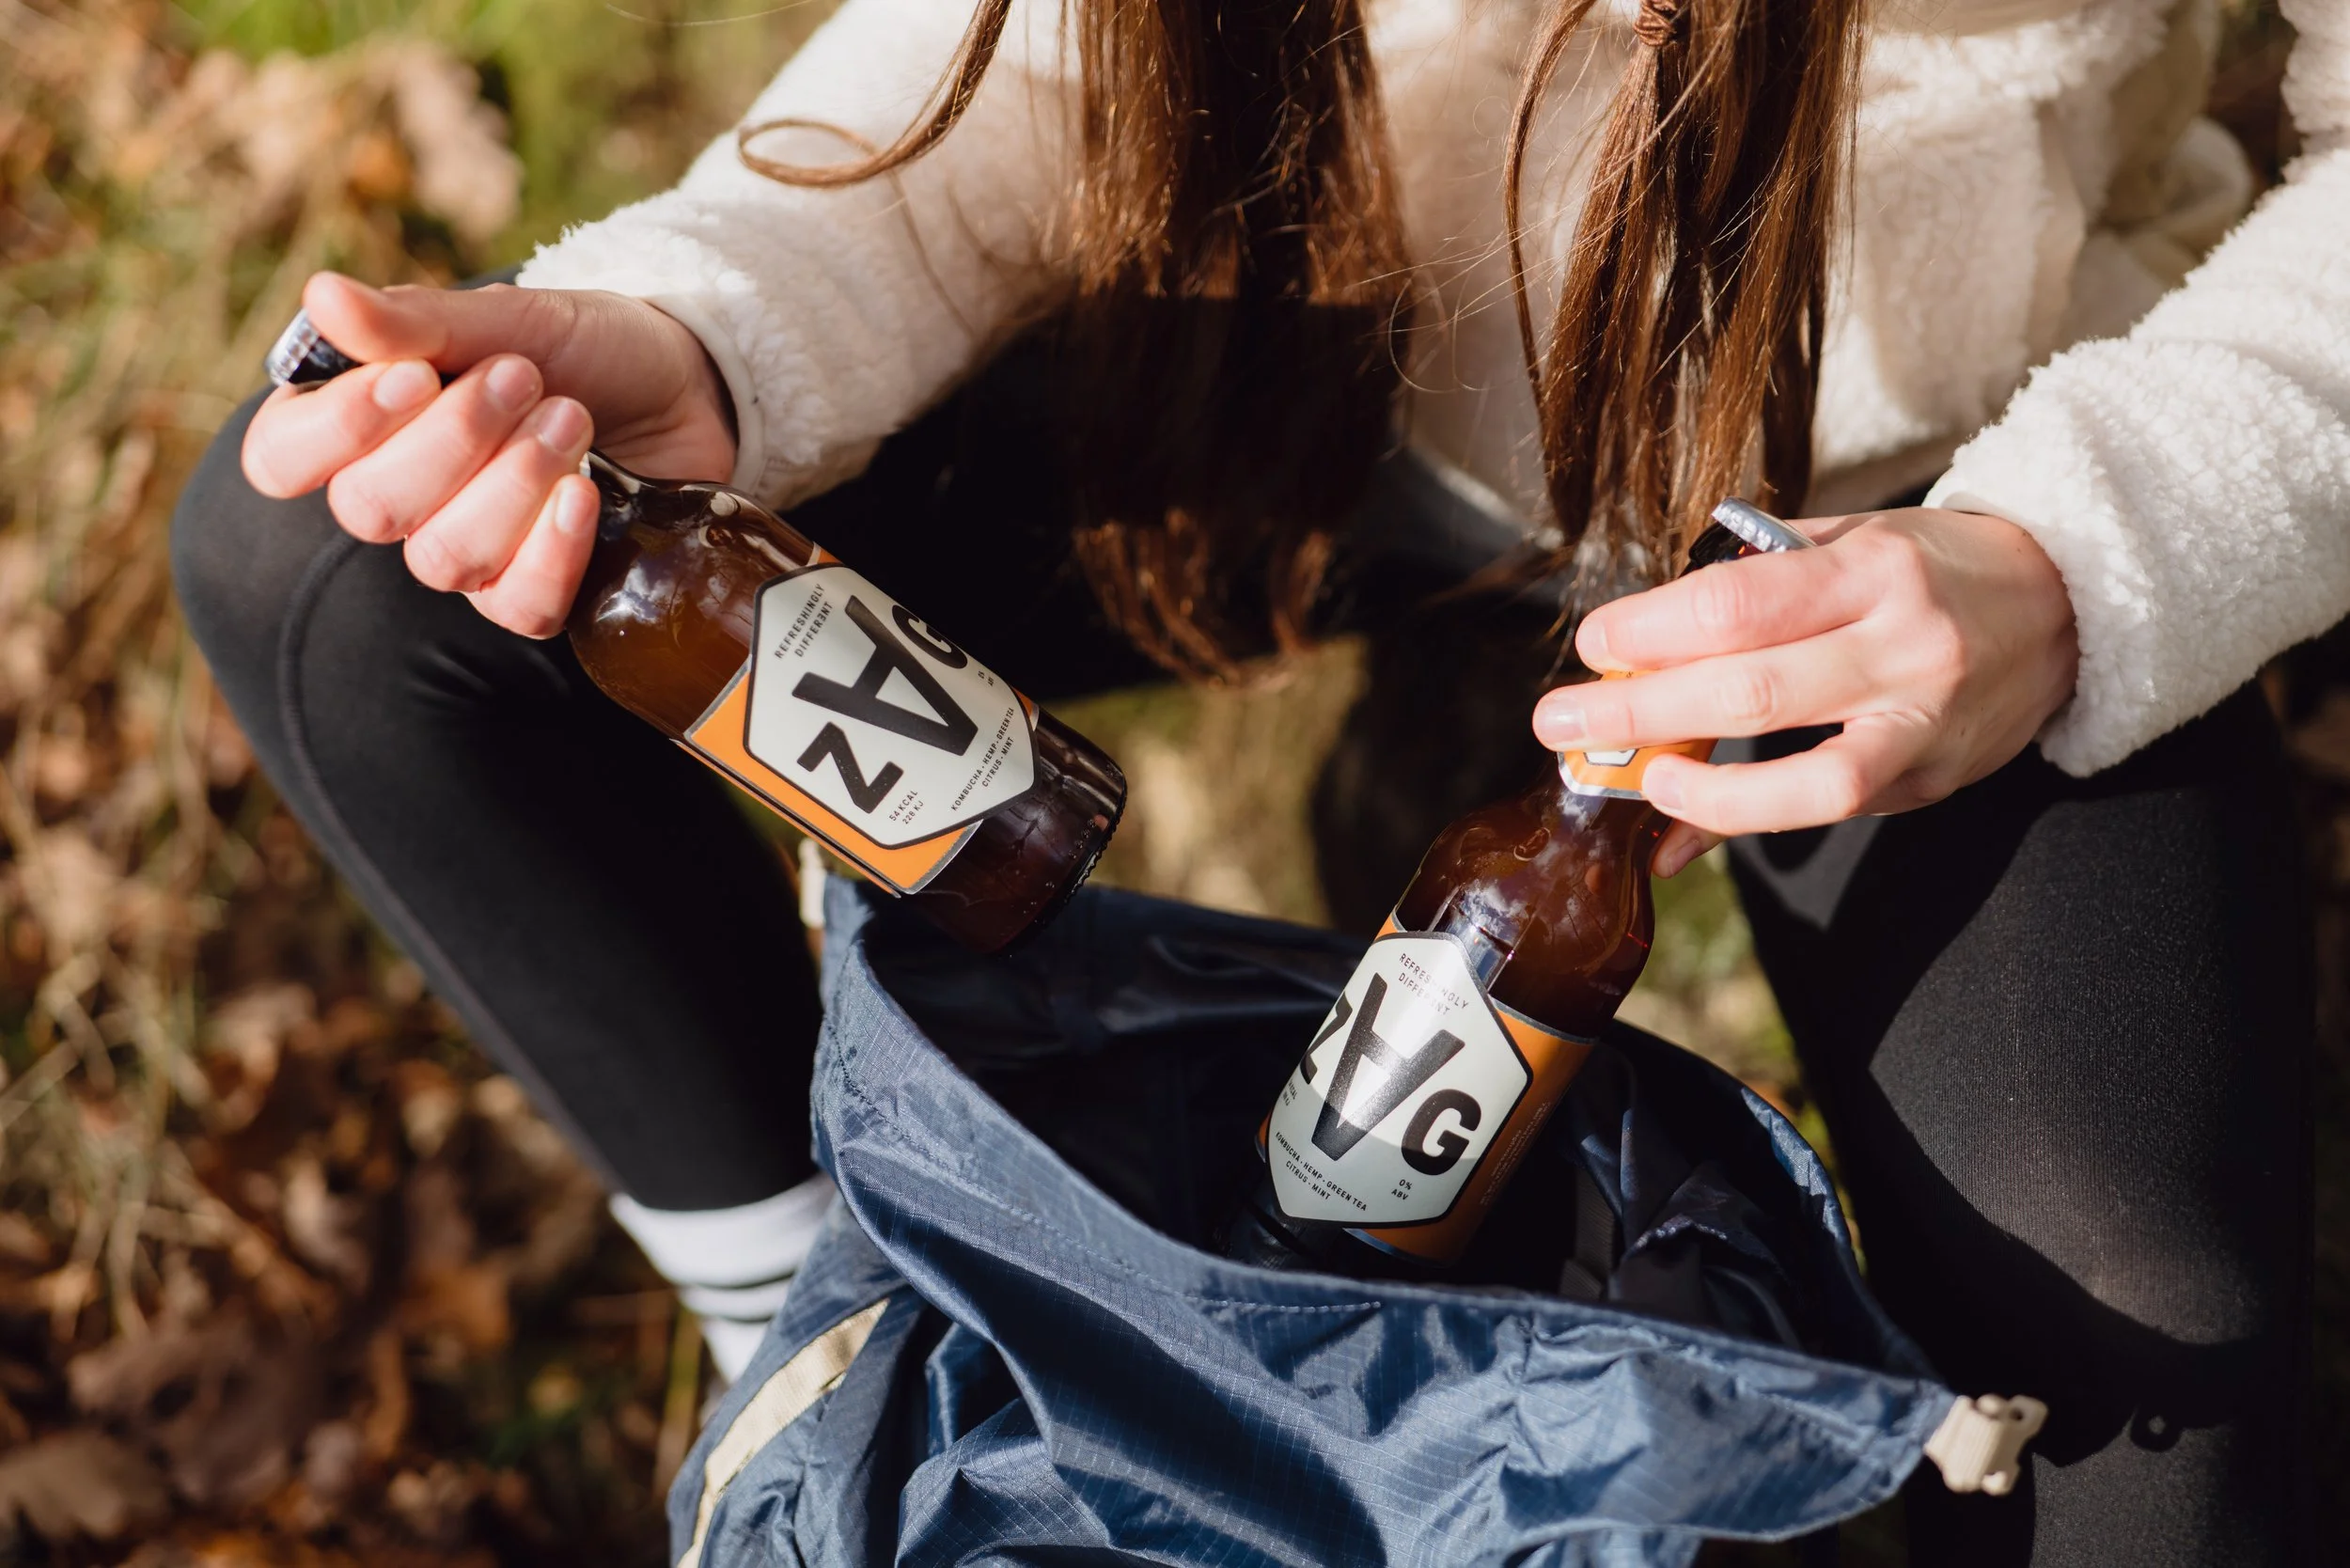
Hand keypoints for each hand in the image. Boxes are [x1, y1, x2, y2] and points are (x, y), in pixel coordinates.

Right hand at [241, 273, 738, 636]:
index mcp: (359, 421)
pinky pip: (516, 607)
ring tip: (571, 417)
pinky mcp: (531, 588)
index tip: (415, 376)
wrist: (684, 386)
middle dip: (455, 439)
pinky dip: (550, 551)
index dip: (339, 428)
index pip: (281, 460)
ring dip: (514, 481)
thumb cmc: (582, 347)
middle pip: (370, 509)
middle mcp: (397, 495)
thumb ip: (416, 320)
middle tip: (524, 377)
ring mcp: (463, 551)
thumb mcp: (509, 318)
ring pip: (444, 558)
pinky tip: (583, 497)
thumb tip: (322, 297)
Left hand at [1531, 508, 2078, 876]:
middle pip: (1752, 687)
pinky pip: (1827, 810)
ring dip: (1704, 791)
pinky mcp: (1932, 779)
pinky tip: (1680, 833)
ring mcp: (1924, 722)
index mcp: (1872, 568)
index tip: (1595, 644)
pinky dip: (1743, 825)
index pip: (1740, 601)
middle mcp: (1903, 645)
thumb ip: (1758, 584)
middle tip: (1560, 721)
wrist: (2068, 604)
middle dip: (1641, 710)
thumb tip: (1647, 644)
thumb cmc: (1932, 567)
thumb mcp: (1853, 541)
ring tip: (1637, 784)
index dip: (1652, 629)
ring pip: (1807, 779)